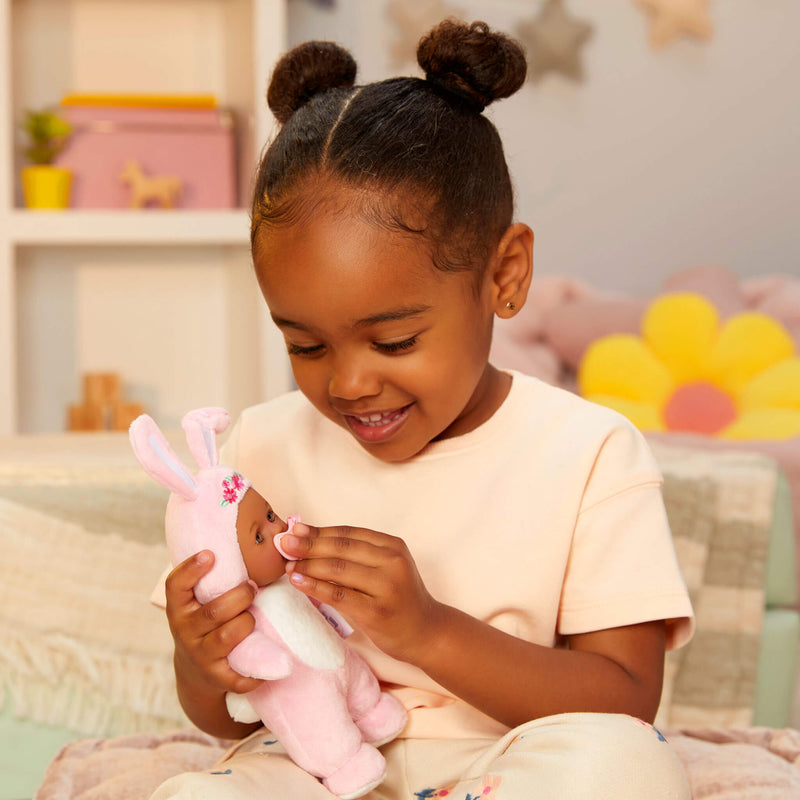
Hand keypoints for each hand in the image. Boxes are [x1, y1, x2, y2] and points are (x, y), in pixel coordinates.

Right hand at [165, 551, 263, 697]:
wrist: (194, 670)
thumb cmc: (204, 619)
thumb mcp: (198, 599)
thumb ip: (212, 575)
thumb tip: (249, 530)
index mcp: (178, 607)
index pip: (176, 586)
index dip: (191, 570)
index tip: (211, 554)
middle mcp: (185, 631)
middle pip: (214, 611)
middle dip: (240, 596)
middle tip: (251, 588)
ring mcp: (201, 655)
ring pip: (229, 636)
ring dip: (248, 622)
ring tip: (252, 617)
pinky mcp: (217, 677)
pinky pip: (240, 674)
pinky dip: (256, 668)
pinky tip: (265, 656)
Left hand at [280, 524, 443, 663]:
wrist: (427, 632)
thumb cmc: (399, 598)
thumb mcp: (386, 569)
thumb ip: (357, 555)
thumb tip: (310, 538)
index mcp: (393, 545)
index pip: (349, 533)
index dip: (319, 531)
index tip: (295, 529)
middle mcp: (392, 561)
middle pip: (342, 548)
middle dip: (309, 544)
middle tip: (283, 543)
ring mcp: (386, 586)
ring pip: (338, 569)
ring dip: (308, 565)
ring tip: (287, 564)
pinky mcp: (377, 611)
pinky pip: (339, 596)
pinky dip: (315, 587)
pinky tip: (298, 582)